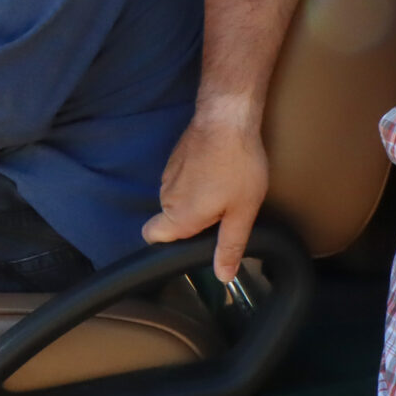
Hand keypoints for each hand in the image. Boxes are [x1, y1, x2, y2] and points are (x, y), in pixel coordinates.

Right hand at [142, 112, 267, 283]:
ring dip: (194, 198)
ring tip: (223, 187)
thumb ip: (230, 246)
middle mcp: (167, 196)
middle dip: (191, 220)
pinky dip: (194, 179)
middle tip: (221, 211)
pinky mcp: (175, 157)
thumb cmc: (237, 166)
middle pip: (170, 219)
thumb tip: (222, 276)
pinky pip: (180, 179)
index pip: (153, 237)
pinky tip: (217, 171)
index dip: (168, 245)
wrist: (227, 118)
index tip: (191, 242)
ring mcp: (168, 173)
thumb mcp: (242, 212)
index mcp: (180, 216)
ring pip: (176, 198)